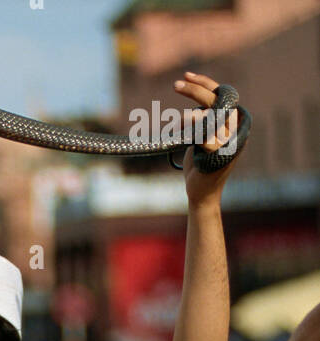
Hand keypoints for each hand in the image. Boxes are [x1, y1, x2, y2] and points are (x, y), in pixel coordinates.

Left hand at [174, 72, 242, 204]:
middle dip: (196, 90)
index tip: (187, 76)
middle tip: (176, 84)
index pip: (223, 94)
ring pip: (211, 116)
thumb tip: (195, 100)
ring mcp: (229, 142)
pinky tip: (180, 125)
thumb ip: (204, 119)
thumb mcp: (202, 135)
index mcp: (235, 122)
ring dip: (192, 109)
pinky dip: (192, 128)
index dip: (205, 83)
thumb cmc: (200, 164)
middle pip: (218, 100)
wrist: (201, 193)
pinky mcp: (218, 154)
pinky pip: (204, 134)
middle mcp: (235, 130)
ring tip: (178, 111)